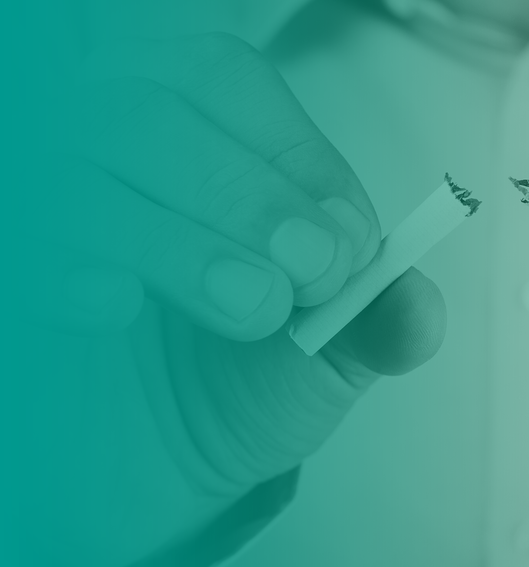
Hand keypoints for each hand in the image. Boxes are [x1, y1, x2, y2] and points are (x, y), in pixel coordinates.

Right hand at [9, 34, 445, 566]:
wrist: (164, 452)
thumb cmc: (247, 374)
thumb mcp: (331, 351)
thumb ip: (378, 319)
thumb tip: (422, 311)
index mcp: (200, 126)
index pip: (231, 84)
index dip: (296, 162)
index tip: (347, 249)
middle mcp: (111, 141)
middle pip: (150, 112)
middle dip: (245, 199)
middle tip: (310, 278)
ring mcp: (54, 199)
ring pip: (81, 172)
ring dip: (178, 243)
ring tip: (250, 311)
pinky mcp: (22, 263)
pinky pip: (24, 241)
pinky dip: (69, 268)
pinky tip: (119, 309)